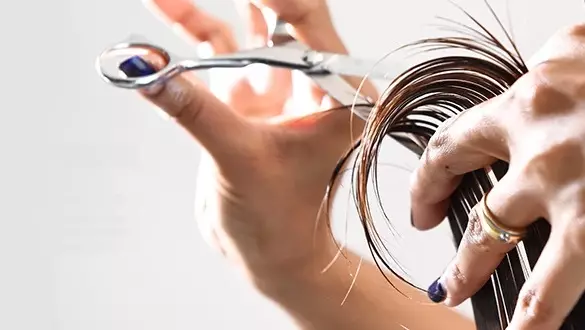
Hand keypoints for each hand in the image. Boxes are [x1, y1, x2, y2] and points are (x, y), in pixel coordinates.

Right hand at [135, 0, 377, 283]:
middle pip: (277, 20)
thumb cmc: (281, 222)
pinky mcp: (244, 107)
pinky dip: (186, 51)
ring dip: (200, 18)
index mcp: (337, 95)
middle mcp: (309, 87)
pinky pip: (215, 66)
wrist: (271, 257)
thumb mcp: (240, 161)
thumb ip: (195, 111)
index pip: (308, 22)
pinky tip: (158, 35)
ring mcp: (275, 94)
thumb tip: (146, 69)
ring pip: (240, 38)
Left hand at [410, 24, 584, 329]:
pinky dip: (552, 310)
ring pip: (531, 271)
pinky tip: (541, 324)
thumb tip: (536, 74)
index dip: (428, 182)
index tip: (424, 211)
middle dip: (462, 261)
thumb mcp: (583, 51)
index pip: (451, 149)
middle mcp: (547, 156)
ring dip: (506, 301)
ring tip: (485, 317)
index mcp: (531, 106)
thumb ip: (551, 69)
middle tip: (449, 286)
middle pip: (482, 221)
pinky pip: (571, 281)